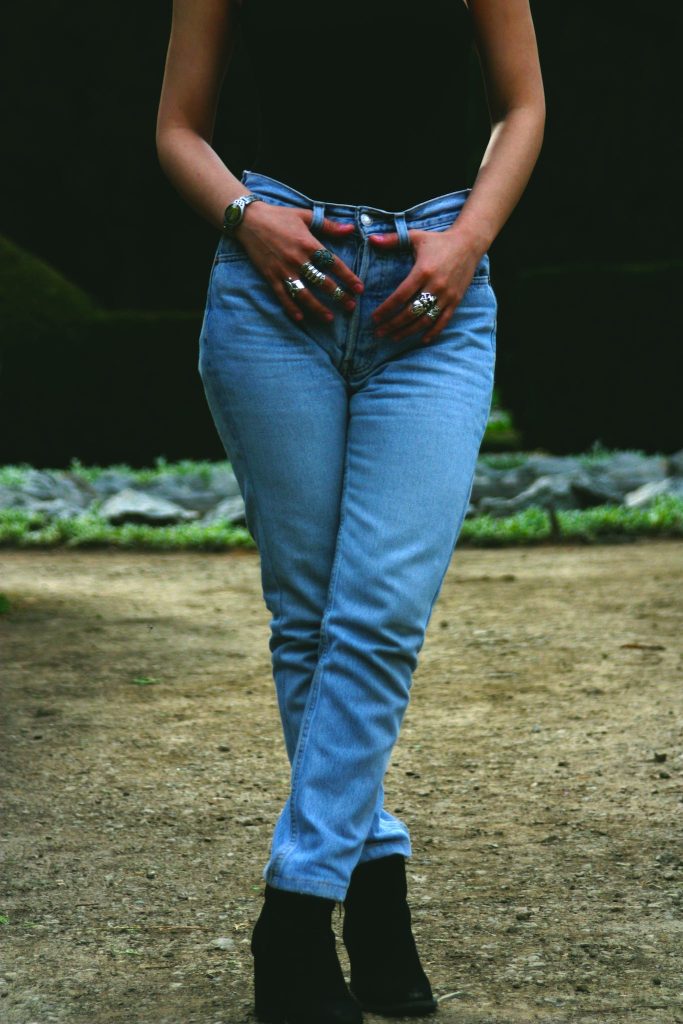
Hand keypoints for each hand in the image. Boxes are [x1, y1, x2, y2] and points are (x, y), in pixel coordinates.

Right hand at [234, 202, 363, 324]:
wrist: (249, 220)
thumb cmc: (279, 216)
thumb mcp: (305, 216)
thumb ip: (329, 226)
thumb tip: (351, 229)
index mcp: (308, 244)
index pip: (333, 264)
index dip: (348, 277)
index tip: (359, 288)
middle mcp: (297, 259)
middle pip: (322, 282)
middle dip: (338, 296)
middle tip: (350, 306)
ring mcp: (283, 270)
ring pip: (304, 293)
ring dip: (318, 308)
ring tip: (330, 318)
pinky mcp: (271, 276)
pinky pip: (282, 295)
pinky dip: (291, 308)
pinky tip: (300, 318)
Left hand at [369, 227, 480, 343]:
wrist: (469, 243)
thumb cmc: (439, 240)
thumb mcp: (415, 237)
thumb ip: (392, 240)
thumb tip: (370, 239)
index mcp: (423, 271)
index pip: (400, 296)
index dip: (386, 309)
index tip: (374, 318)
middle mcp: (435, 286)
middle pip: (410, 312)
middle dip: (393, 325)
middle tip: (379, 332)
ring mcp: (447, 295)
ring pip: (425, 320)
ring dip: (408, 331)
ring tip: (394, 338)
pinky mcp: (456, 300)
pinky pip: (443, 321)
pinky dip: (433, 332)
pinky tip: (421, 340)